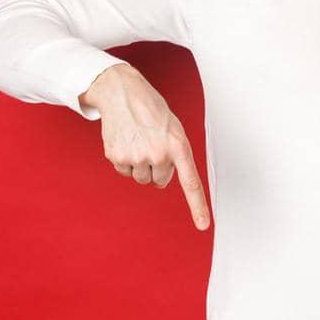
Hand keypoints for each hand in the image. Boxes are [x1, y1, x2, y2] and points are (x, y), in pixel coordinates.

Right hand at [81, 63, 210, 230]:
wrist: (122, 93)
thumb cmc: (152, 111)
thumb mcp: (174, 129)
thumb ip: (176, 154)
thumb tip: (164, 179)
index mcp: (179, 146)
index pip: (191, 183)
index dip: (198, 206)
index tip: (203, 226)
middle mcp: (159, 154)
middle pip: (160, 181)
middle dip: (158, 168)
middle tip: (152, 145)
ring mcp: (137, 157)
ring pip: (141, 177)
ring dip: (140, 164)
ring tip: (138, 140)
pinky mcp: (117, 157)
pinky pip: (124, 171)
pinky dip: (124, 160)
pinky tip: (125, 141)